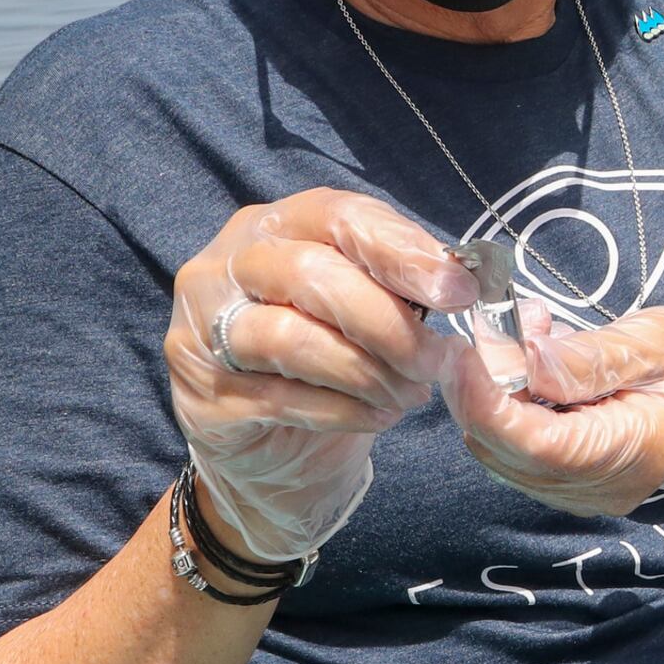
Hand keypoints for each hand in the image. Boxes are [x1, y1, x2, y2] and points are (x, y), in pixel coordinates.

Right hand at [168, 190, 473, 562]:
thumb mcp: (365, 306)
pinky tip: (379, 416)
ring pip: (294, 338)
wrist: (274, 448)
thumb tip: (460, 282)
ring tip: (411, 394)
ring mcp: (204, 329)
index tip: (458, 290)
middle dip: (389, 322)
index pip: (338, 215)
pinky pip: (283, 398)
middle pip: (312, 274)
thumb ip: (397, 284)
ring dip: (369, 372)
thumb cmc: (327, 358)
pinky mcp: (206, 394)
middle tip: (436, 360)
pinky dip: (345, 410)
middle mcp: (227, 265)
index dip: (402, 250)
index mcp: (275, 224)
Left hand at [444, 305, 663, 517]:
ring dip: (491, 396)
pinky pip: (512, 452)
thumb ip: (588, 358)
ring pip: (501, 454)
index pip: (538, 445)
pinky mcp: (568, 485)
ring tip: (527, 336)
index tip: (460, 353)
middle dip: (481, 391)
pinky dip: (505, 408)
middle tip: (492, 327)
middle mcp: (603, 489)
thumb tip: (526, 362)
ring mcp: (583, 494)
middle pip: (508, 453)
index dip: (486, 402)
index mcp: (634, 453)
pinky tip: (532, 366)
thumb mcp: (654, 342)